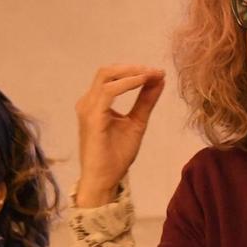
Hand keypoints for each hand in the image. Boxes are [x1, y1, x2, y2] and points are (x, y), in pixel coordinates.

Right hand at [74, 65, 165, 206]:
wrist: (104, 179)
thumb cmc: (116, 154)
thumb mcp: (137, 122)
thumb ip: (146, 101)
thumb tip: (159, 80)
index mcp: (97, 102)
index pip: (113, 77)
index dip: (135, 70)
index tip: (158, 72)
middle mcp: (89, 102)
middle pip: (107, 71)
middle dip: (133, 68)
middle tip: (155, 71)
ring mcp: (88, 108)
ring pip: (107, 77)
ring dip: (132, 73)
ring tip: (152, 75)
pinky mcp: (92, 118)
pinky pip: (108, 92)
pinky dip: (127, 84)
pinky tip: (142, 83)